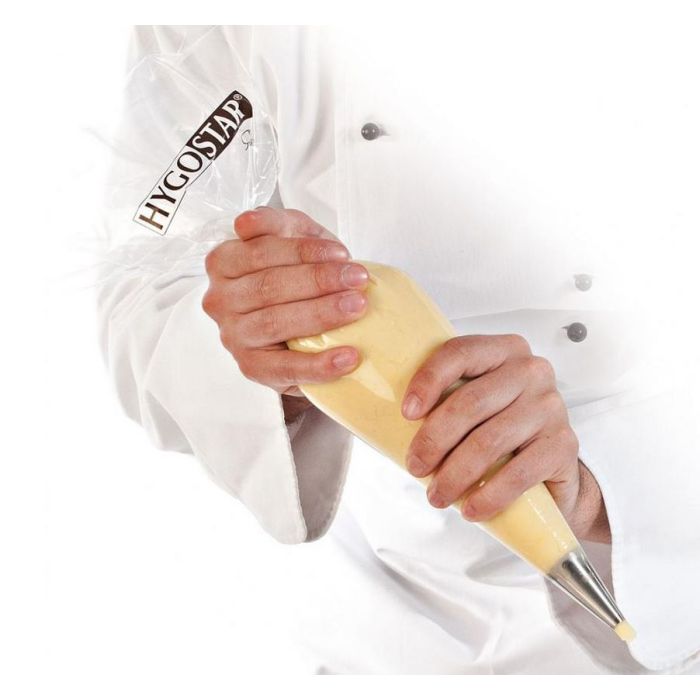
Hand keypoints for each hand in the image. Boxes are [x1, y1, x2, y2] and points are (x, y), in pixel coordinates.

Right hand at [202, 207, 369, 416]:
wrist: (304, 320)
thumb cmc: (298, 274)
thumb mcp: (293, 239)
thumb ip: (278, 223)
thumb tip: (249, 222)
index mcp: (223, 262)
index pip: (260, 252)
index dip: (304, 251)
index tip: (343, 254)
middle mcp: (220, 299)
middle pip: (269, 286)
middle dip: (318, 281)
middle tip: (358, 279)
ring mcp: (233, 335)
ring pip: (275, 322)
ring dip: (321, 314)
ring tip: (358, 307)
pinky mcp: (251, 367)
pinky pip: (285, 368)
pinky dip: (319, 364)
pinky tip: (349, 357)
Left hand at [401, 334, 609, 542]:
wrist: (550, 468)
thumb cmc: (497, 430)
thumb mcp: (470, 407)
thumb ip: (443, 402)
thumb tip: (386, 422)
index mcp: (502, 350)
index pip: (460, 353)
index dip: (429, 381)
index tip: (406, 413)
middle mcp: (531, 371)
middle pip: (470, 402)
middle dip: (434, 439)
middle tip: (415, 466)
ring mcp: (551, 406)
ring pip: (489, 440)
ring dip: (455, 474)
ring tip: (436, 496)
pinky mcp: (563, 444)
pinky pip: (519, 472)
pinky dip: (489, 495)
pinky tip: (471, 509)